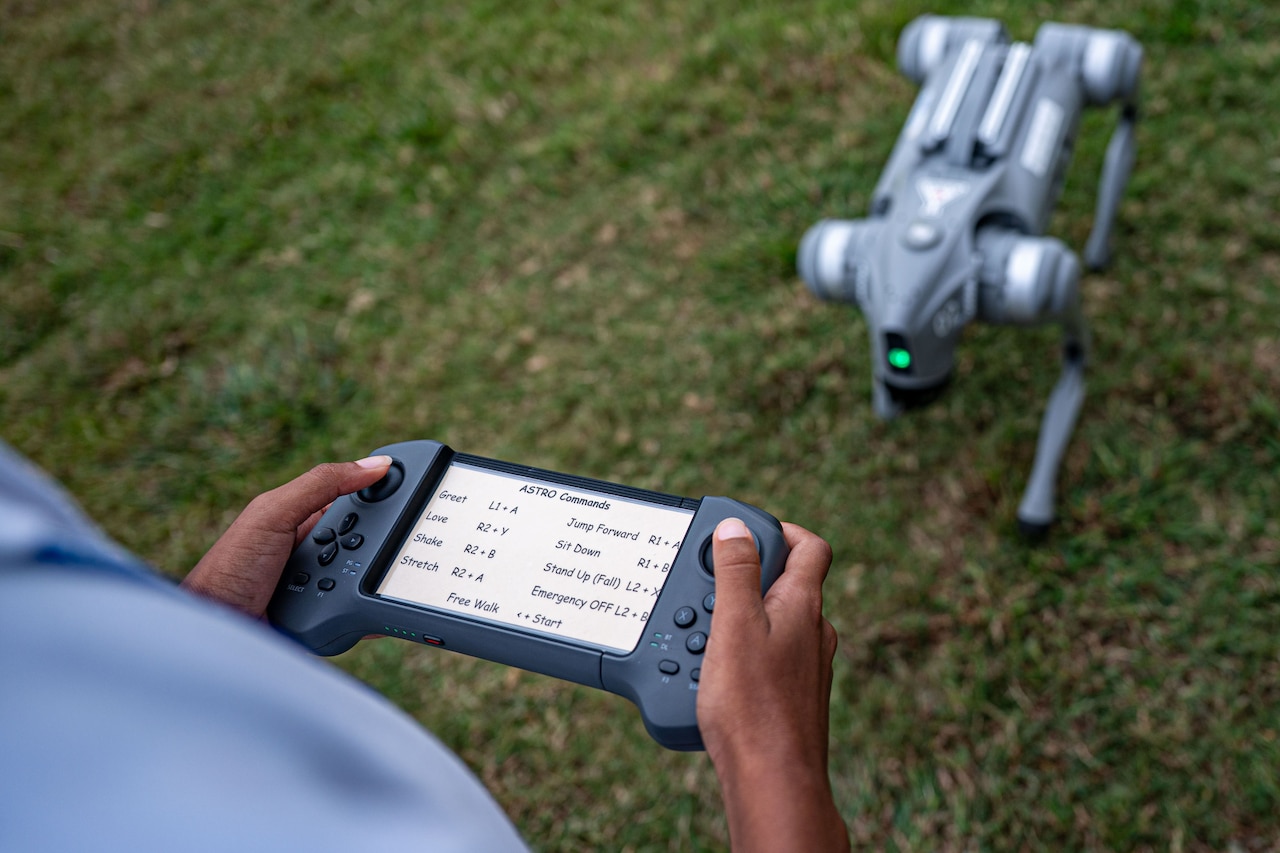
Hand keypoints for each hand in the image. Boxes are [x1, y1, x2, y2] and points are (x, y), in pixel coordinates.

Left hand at [181, 456, 392, 617]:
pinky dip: (370, 615)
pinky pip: (358, 614)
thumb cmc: (229, 567)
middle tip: (395, 546)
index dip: (382, 494)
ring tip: (373, 583)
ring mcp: (319, 588)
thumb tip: (376, 464)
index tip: (418, 487)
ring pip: (366, 579)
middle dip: (377, 545)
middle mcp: (313, 552)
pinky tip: (381, 614)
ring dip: (371, 582)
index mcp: (302, 517)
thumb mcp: (273, 512)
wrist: (213, 629)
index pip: (354, 500)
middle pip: (366, 541)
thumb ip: (322, 484)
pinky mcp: (323, 620)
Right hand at [697, 518, 848, 852]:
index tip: (743, 533)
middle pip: (786, 583)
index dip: (780, 530)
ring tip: (703, 632)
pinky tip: (714, 672)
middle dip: (745, 577)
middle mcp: (813, 632)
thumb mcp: (735, 625)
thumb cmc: (753, 706)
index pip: (810, 546)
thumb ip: (736, 573)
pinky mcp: (793, 695)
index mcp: (804, 605)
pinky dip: (741, 653)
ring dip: (739, 617)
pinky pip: (767, 657)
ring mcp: (807, 666)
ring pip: (773, 623)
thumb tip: (736, 528)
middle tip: (706, 586)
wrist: (773, 779)